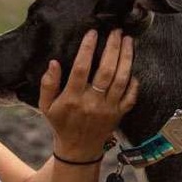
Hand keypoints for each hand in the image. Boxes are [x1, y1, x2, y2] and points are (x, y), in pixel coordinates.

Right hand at [38, 30, 137, 161]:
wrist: (78, 150)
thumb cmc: (61, 124)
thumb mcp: (46, 106)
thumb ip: (48, 84)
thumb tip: (53, 63)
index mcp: (72, 98)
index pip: (81, 68)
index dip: (87, 49)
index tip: (93, 32)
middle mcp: (92, 102)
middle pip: (106, 71)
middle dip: (113, 48)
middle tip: (117, 31)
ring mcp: (108, 109)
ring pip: (121, 80)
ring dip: (127, 58)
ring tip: (129, 41)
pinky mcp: (119, 114)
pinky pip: (131, 97)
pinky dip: (134, 83)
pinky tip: (134, 68)